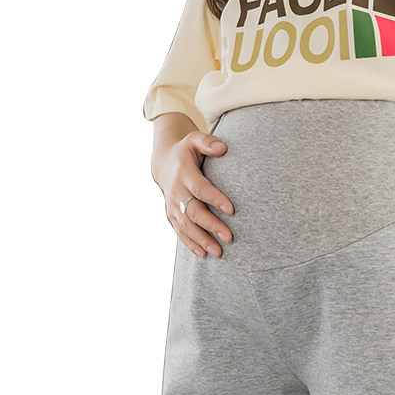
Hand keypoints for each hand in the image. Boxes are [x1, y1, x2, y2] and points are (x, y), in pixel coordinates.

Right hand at [151, 128, 234, 257]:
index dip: (215, 198)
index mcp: (184, 174)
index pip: (200, 188)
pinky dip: (191, 244)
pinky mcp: (172, 215)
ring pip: (186, 226)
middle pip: (194, 212)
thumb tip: (223, 148)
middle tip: (229, 237)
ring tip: (219, 252)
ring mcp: (173, 205)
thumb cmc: (187, 151)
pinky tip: (203, 254)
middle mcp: (176, 192)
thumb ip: (207, 143)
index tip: (232, 209)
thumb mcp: (194, 140)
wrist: (163, 162)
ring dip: (202, 240)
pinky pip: (180, 232)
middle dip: (211, 226)